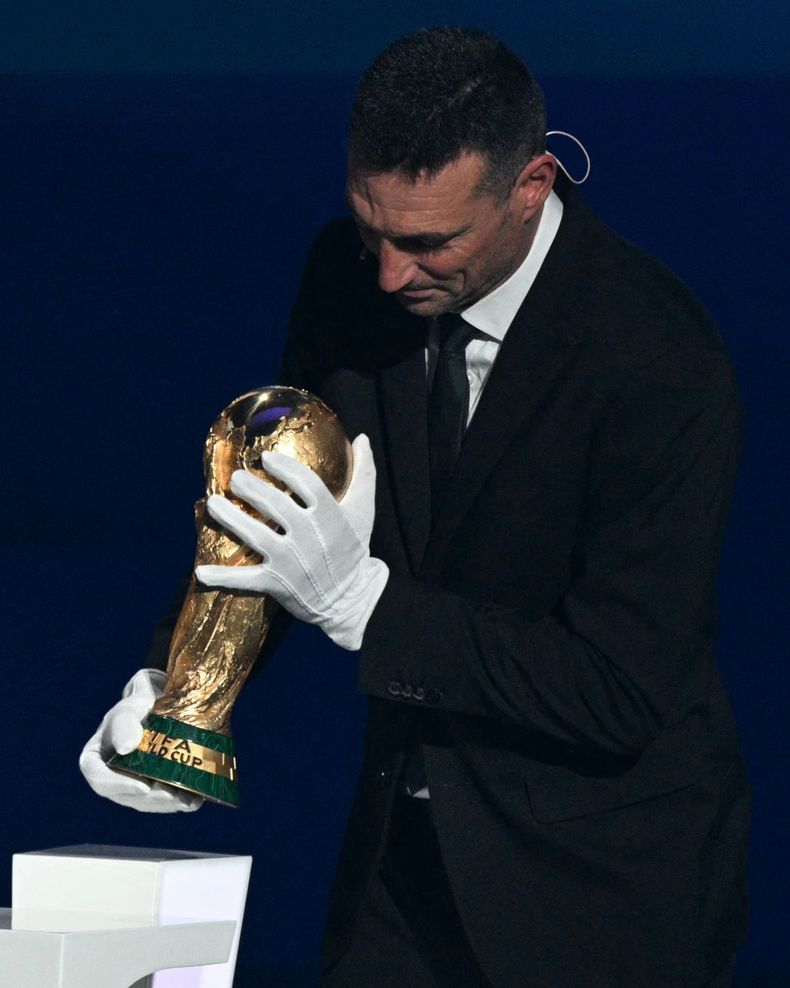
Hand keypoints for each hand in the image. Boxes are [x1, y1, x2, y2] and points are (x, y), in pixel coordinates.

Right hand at [79, 669, 202, 812]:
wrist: (162, 705)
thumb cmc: (140, 704)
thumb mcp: (129, 708)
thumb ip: (124, 722)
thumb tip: (127, 747)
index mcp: (96, 757)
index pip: (98, 777)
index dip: (118, 787)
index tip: (142, 787)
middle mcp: (112, 775)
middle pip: (126, 795)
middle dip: (150, 799)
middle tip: (171, 795)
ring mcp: (133, 784)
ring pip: (146, 802)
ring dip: (166, 804)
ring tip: (187, 799)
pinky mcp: (154, 786)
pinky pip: (162, 800)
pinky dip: (179, 801)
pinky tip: (195, 799)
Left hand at [196, 433, 388, 649]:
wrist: (352, 598)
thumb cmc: (354, 548)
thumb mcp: (364, 510)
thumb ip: (364, 473)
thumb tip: (363, 438)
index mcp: (330, 515)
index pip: (306, 483)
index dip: (285, 468)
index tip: (267, 458)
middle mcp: (308, 535)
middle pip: (275, 505)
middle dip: (251, 489)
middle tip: (235, 478)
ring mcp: (290, 561)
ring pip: (255, 535)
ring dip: (230, 518)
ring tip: (213, 502)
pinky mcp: (276, 583)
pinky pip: (246, 580)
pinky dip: (223, 578)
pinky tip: (201, 572)